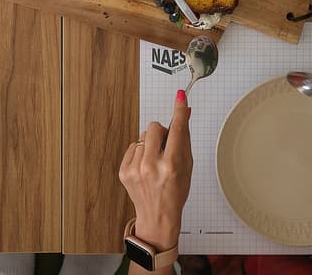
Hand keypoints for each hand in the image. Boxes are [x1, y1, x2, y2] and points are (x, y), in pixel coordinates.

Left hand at [119, 89, 192, 252]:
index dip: (179, 111)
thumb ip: (184, 139)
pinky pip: (132, 147)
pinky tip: (145, 167)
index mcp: (172, 165)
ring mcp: (136, 169)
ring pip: (142, 137)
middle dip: (160, 132)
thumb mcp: (187, 166)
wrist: (158, 216)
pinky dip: (139, 153)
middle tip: (165, 147)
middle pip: (154, 127)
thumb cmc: (176, 192)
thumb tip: (184, 114)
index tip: (180, 96)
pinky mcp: (124, 171)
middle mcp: (152, 166)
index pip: (177, 130)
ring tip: (155, 162)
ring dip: (149, 145)